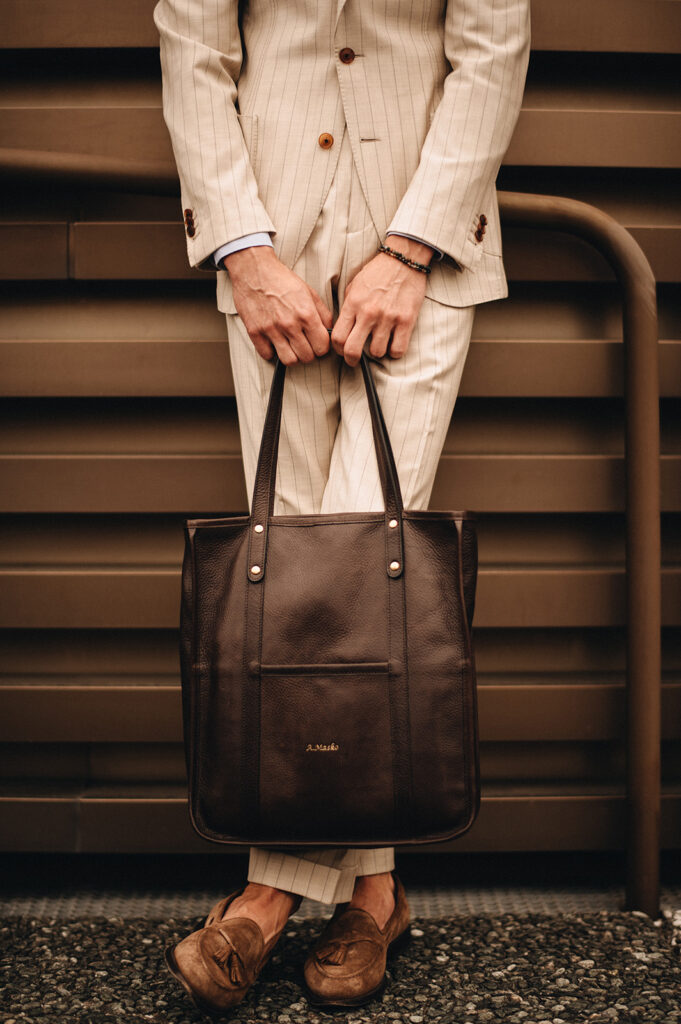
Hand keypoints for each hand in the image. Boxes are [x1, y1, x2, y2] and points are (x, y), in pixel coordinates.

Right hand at [224, 246, 332, 364]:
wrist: (253, 269)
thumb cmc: (281, 279)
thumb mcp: (309, 292)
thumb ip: (322, 313)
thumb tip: (329, 331)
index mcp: (306, 313)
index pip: (322, 347)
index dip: (322, 347)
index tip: (318, 343)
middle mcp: (289, 324)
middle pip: (307, 357)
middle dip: (309, 353)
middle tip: (305, 344)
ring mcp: (271, 329)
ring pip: (289, 361)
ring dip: (292, 356)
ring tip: (291, 346)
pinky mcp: (255, 332)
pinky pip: (267, 355)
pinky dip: (272, 352)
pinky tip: (274, 342)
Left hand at [331, 235, 432, 366]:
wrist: (404, 259)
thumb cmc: (378, 272)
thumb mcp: (354, 285)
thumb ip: (348, 307)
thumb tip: (342, 328)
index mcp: (353, 304)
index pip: (337, 337)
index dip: (337, 349)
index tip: (341, 350)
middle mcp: (369, 312)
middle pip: (353, 350)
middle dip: (351, 360)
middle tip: (354, 360)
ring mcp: (388, 318)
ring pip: (376, 352)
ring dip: (376, 352)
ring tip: (378, 344)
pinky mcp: (406, 320)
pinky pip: (397, 350)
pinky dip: (394, 352)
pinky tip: (392, 343)